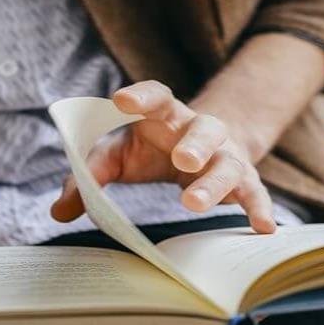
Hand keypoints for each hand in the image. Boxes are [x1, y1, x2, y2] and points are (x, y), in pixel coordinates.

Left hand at [50, 80, 276, 233]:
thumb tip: (59, 210)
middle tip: (182, 160)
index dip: (142, 96)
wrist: (199, 152)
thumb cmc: (150, 150)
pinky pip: (255, 194)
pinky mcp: (243, 181)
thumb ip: (88, 177)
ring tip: (193, 202)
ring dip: (215, 182)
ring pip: (228, 163)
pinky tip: (265, 229)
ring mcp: (226, 156)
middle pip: (204, 129)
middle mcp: (201, 131)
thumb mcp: (117, 157)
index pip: (158, 97)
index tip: (122, 101)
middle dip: (194, 144)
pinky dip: (260, 210)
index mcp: (166, 116)